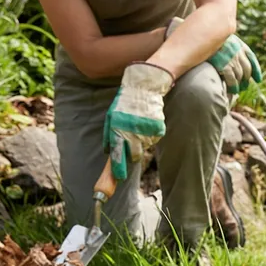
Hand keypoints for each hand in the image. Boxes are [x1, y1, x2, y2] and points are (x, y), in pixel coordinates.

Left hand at [103, 62, 174, 180]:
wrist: (144, 87)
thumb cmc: (125, 103)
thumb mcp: (111, 117)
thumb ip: (109, 136)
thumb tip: (108, 153)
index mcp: (117, 131)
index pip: (118, 157)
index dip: (118, 171)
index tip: (119, 178)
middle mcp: (132, 133)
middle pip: (134, 157)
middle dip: (132, 155)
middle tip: (132, 144)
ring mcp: (146, 132)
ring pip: (144, 148)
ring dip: (141, 143)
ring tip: (138, 127)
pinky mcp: (158, 130)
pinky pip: (154, 140)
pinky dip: (150, 135)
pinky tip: (147, 123)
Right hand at [206, 34, 262, 94]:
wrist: (203, 34)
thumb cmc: (209, 36)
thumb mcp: (223, 37)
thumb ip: (230, 45)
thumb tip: (231, 55)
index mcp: (240, 44)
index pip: (252, 58)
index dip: (256, 70)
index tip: (258, 79)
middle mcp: (239, 52)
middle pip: (247, 69)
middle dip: (247, 79)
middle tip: (244, 87)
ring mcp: (233, 59)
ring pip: (240, 76)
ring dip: (240, 85)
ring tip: (237, 90)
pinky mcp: (225, 66)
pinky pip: (232, 80)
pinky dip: (233, 87)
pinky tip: (232, 91)